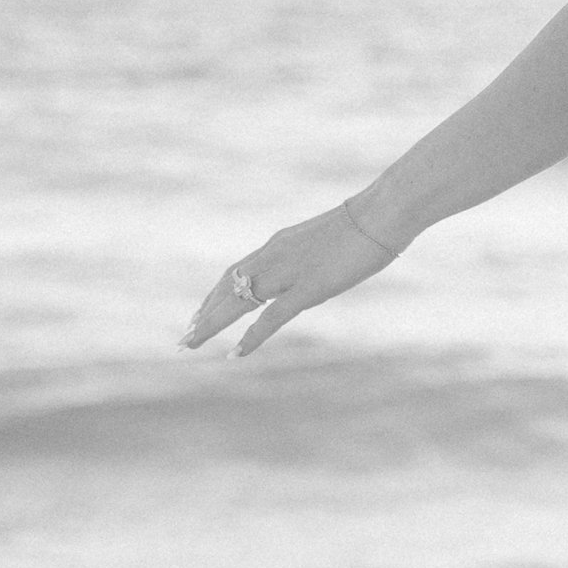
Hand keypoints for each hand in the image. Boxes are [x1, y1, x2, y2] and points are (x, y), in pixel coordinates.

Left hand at [181, 202, 400, 358]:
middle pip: (227, 288)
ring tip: (191, 344)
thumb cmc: (368, 223)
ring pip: (239, 301)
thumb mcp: (329, 240)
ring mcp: (290, 272)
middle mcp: (274, 256)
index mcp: (278, 244)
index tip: (198, 314)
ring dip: (212, 324)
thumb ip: (313, 256)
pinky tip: (235, 354)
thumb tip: (315, 269)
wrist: (382, 213)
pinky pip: (272, 317)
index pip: (235, 272)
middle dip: (204, 314)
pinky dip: (251, 337)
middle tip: (184, 338)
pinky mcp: (309, 288)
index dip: (214, 296)